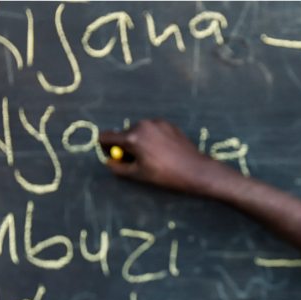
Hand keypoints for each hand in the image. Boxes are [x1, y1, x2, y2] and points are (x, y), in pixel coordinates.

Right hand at [99, 119, 235, 194]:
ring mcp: (156, 122)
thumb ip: (118, 167)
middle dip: (126, 145)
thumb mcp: (139, 174)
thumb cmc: (166, 175)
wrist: (195, 169)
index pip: (107, 136)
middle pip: (124, 133)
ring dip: (140, 140)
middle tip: (137, 160)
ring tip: (153, 156)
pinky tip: (164, 149)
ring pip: (139, 130)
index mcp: (132, 137)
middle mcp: (142, 125)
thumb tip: (108, 162)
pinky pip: (152, 129)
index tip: (111, 154)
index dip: (105, 146)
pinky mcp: (167, 123)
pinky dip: (152, 137)